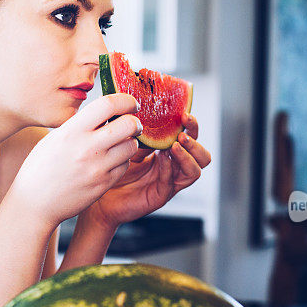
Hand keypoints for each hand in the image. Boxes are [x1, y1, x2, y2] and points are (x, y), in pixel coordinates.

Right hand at [8, 94, 141, 228]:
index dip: (125, 100)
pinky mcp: (103, 185)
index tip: (129, 104)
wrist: (35, 202)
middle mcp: (86, 148)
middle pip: (128, 124)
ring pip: (131, 146)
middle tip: (133, 124)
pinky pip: (124, 166)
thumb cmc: (41, 167)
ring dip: (130, 142)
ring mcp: (97, 168)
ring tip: (120, 144)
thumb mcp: (55, 138)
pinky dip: (123, 161)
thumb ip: (80, 124)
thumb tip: (106, 110)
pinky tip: (112, 161)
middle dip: (135, 122)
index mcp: (72, 131)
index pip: (108, 104)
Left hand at [86, 113, 210, 227]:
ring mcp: (170, 182)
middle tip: (183, 134)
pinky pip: (172, 181)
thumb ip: (144, 133)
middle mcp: (174, 167)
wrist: (103, 194)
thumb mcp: (131, 144)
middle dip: (195, 142)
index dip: (192, 126)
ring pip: (195, 171)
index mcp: (170, 152)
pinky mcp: (161, 195)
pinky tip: (162, 158)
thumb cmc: (116, 168)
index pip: (191, 138)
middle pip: (202, 156)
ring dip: (187, 156)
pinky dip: (168, 167)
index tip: (185, 115)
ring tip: (175, 145)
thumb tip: (149, 112)